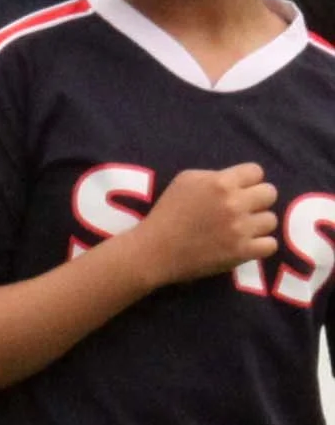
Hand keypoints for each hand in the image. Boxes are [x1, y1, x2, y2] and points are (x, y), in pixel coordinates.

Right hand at [136, 162, 278, 285]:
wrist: (153, 252)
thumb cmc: (166, 214)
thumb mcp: (186, 181)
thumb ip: (214, 176)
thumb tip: (235, 180)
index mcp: (222, 182)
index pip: (257, 172)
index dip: (248, 182)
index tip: (237, 193)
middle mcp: (234, 203)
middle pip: (270, 193)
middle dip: (257, 201)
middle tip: (242, 212)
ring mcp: (239, 229)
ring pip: (271, 220)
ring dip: (258, 225)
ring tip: (242, 231)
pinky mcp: (240, 252)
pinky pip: (270, 245)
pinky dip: (261, 246)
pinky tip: (247, 246)